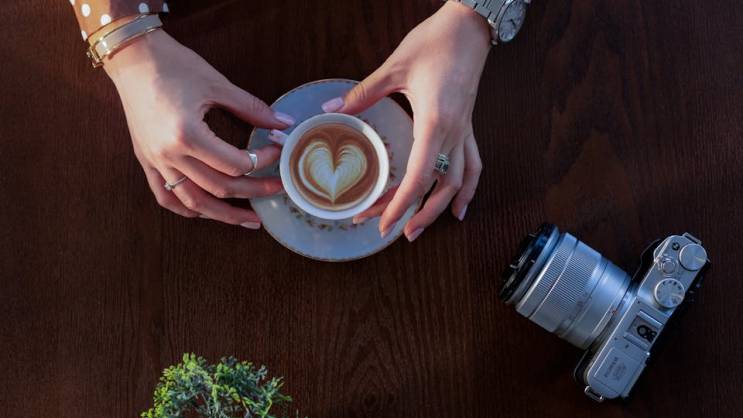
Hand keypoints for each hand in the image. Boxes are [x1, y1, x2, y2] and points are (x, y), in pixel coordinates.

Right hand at [104, 30, 294, 227]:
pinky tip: (206, 212)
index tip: (276, 150)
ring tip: (249, 220)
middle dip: (254, 192)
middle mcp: (169, 154)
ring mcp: (155, 161)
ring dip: (224, 214)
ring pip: (194, 202)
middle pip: (219, 188)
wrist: (131, 57)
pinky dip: (187, 209)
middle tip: (277, 189)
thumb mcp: (217, 84)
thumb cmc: (172, 65)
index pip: (235, 163)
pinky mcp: (146, 160)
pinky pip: (166, 196)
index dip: (263, 161)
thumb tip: (283, 124)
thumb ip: (252, 108)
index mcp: (188, 135)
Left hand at [321, 1, 490, 240]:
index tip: (383, 223)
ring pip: (459, 182)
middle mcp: (453, 133)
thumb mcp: (395, 67)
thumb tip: (330, 108)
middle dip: (416, 214)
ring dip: (440, 209)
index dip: (400, 204)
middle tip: (393, 233)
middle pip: (438, 187)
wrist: (468, 26)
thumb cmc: (434, 42)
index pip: (419, 176)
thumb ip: (363, 93)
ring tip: (419, 229)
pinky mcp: (468, 126)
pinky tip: (461, 207)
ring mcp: (464, 131)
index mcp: (434, 122)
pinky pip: (474, 164)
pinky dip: (469, 189)